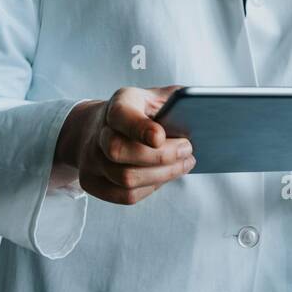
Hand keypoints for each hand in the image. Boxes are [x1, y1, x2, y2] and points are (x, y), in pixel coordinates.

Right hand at [53, 86, 193, 204]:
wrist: (103, 127)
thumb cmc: (141, 112)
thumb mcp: (158, 96)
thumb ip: (177, 100)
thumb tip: (199, 109)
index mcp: (117, 105)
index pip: (121, 116)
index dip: (138, 128)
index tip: (160, 137)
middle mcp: (99, 132)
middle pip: (119, 151)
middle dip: (160, 157)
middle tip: (187, 150)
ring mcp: (91, 160)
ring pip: (125, 179)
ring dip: (162, 175)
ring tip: (184, 164)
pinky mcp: (92, 182)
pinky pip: (124, 195)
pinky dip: (150, 188)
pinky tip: (164, 176)